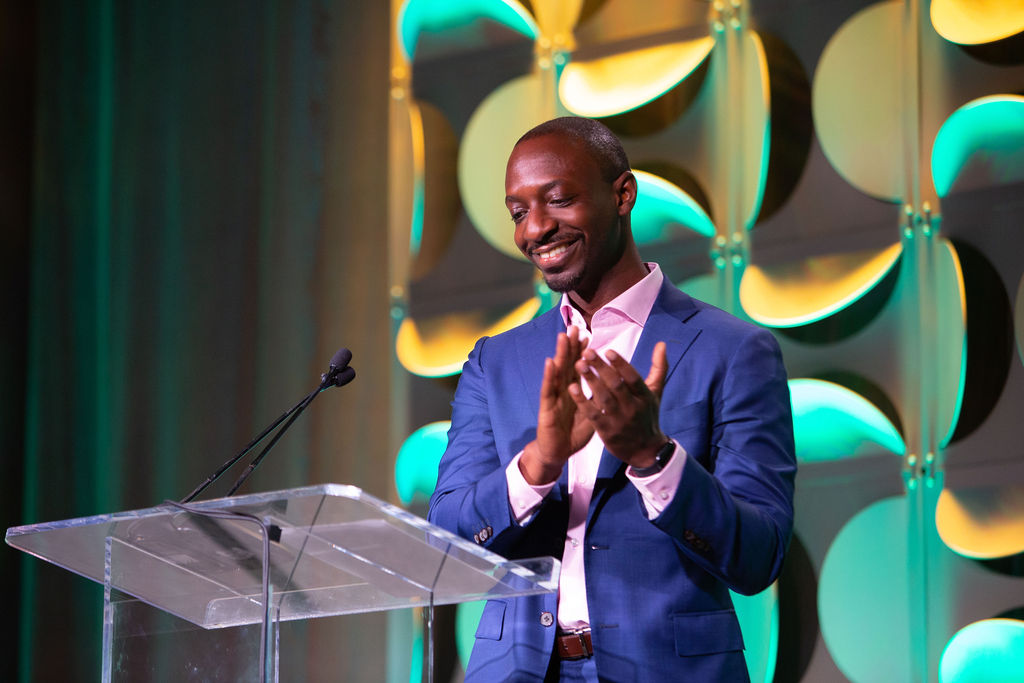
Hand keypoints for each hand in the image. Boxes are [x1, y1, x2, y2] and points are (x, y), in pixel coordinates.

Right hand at [520, 326, 592, 484]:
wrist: (558, 452)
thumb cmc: (573, 433)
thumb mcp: (590, 413)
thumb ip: (596, 398)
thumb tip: (611, 386)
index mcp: (573, 391)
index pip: (578, 367)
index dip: (583, 351)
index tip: (588, 335)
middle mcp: (562, 390)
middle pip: (567, 364)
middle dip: (571, 346)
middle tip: (575, 327)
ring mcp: (554, 397)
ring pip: (557, 372)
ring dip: (560, 353)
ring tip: (563, 337)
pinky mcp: (546, 408)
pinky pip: (548, 390)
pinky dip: (549, 375)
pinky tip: (550, 362)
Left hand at [570, 342, 667, 467]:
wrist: (645, 450)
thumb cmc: (647, 415)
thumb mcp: (655, 392)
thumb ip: (658, 367)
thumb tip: (661, 343)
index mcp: (645, 396)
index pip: (633, 378)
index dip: (621, 364)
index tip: (608, 351)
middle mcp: (633, 407)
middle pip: (616, 385)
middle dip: (601, 367)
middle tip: (587, 353)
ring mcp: (619, 420)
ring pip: (603, 398)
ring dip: (590, 380)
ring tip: (578, 364)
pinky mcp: (606, 431)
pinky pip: (592, 414)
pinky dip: (582, 401)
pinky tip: (571, 387)